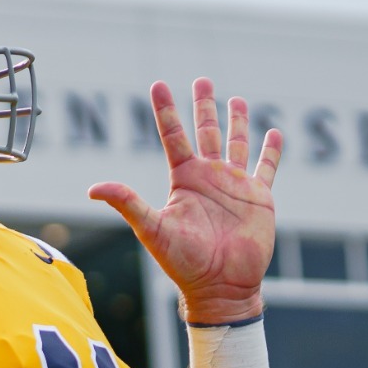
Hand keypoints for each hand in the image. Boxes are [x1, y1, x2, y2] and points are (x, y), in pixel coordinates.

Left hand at [89, 80, 280, 323]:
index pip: (173, 136)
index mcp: (184, 180)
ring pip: (236, 144)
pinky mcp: (259, 197)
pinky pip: (266, 168)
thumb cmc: (184, 263)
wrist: (221, 287)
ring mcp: (235, 186)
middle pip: (205, 132)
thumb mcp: (152, 229)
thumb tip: (93, 189)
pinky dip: (271, 151)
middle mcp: (209, 177)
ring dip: (237, 122)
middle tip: (202, 80)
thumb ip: (128, 204)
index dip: (166, 110)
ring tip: (236, 100)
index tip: (158, 85)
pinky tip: (274, 133)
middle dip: (203, 106)